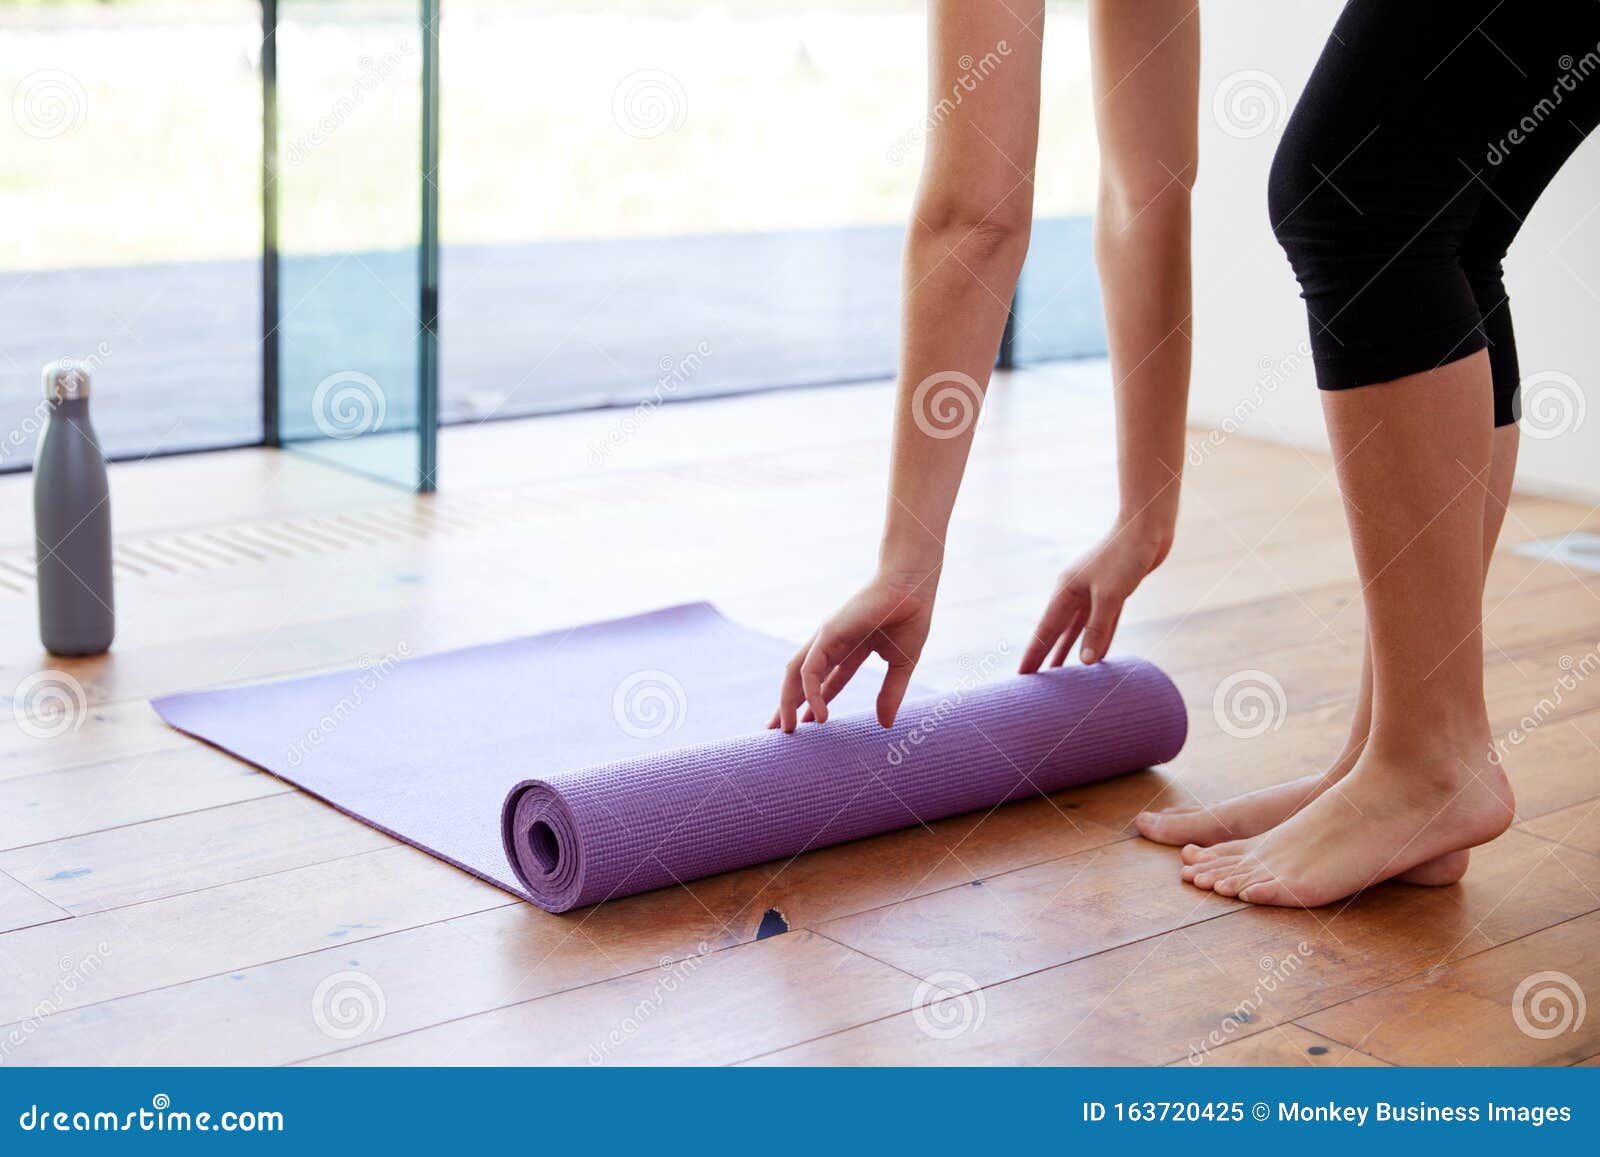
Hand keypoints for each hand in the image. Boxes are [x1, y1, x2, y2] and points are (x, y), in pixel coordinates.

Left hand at [769, 569, 937, 731]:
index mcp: (850, 648)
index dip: (816, 703)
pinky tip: (818, 715)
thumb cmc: (911, 617)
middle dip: (790, 704)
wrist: (913, 588)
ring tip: (787, 729)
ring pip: (796, 674)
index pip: (824, 681)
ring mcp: (826, 638)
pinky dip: (809, 692)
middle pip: (803, 679)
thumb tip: (885, 725)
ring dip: (788, 701)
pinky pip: (810, 669)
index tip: (807, 726)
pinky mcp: (827, 634)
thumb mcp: (901, 665)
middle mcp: (832, 644)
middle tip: (781, 732)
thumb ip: (891, 693)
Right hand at [1019, 521, 1172, 671]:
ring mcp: (1093, 594)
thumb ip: (1097, 629)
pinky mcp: (1112, 594)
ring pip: (1077, 630)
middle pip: (1056, 632)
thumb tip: (1085, 662)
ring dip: (1068, 651)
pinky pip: (1100, 625)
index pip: (1045, 630)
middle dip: (1045, 656)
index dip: (1034, 654)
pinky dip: (1095, 642)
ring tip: (1058, 674)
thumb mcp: (1110, 596)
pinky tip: (1093, 657)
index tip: (1021, 676)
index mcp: (1066, 591)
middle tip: (1033, 680)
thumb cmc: (1125, 556)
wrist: (1147, 528)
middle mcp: (1075, 593)